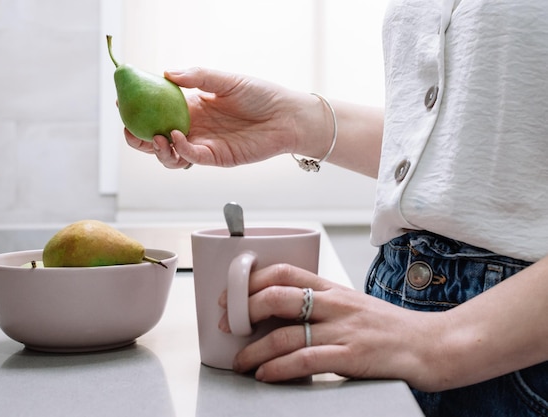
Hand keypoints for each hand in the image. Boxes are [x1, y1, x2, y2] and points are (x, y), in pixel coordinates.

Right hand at [123, 67, 315, 168]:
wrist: (287, 116)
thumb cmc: (260, 94)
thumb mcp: (226, 80)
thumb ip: (197, 76)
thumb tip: (167, 72)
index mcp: (192, 106)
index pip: (157, 110)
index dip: (139, 108)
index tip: (123, 102)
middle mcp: (194, 127)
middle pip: (156, 136)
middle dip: (138, 136)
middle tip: (129, 129)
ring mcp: (203, 144)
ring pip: (169, 154)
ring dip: (157, 149)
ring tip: (155, 137)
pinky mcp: (216, 158)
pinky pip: (191, 158)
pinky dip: (180, 151)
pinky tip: (177, 138)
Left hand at [218, 263, 436, 387]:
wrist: (435, 345)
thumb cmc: (392, 329)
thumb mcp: (354, 306)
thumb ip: (322, 307)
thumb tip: (282, 315)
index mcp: (333, 289)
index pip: (284, 272)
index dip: (251, 280)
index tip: (231, 295)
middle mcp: (335, 304)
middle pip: (277, 296)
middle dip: (244, 310)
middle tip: (228, 325)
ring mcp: (344, 330)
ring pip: (285, 333)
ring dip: (254, 350)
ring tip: (240, 361)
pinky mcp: (352, 357)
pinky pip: (305, 360)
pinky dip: (278, 369)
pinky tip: (266, 375)